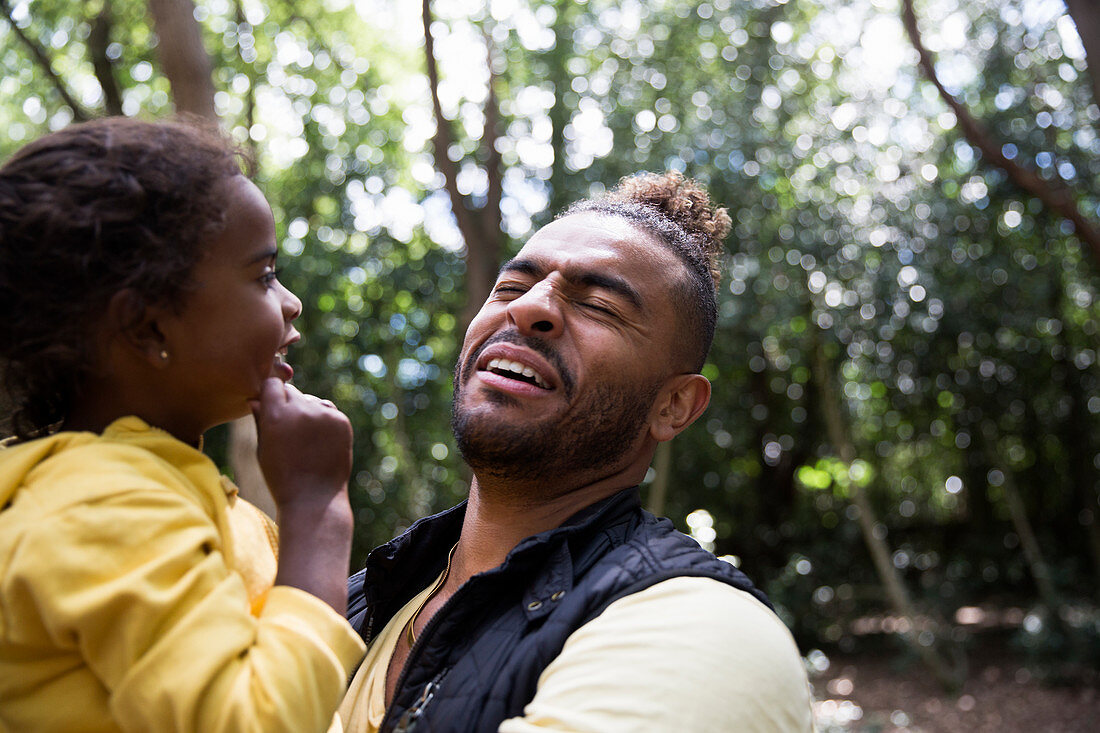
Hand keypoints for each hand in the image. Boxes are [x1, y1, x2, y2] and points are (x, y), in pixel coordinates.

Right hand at [249, 378, 354, 611]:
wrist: (314, 499)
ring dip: (306, 411)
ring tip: (303, 440)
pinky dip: (323, 420)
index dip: (270, 395)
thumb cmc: (281, 477)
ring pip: (311, 400)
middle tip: (286, 428)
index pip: (272, 384)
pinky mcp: (341, 421)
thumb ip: (260, 420)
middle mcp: (302, 410)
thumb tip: (255, 399)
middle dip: (287, 404)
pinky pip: (328, 411)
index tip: (269, 407)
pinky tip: (318, 442)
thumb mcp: (263, 449)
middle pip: (292, 391)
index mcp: (277, 415)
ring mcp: (324, 415)